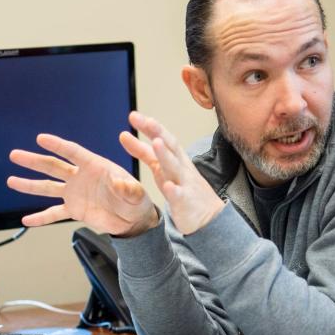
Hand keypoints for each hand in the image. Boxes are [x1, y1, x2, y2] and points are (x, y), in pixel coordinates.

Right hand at [7, 132, 158, 236]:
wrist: (133, 218)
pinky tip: (25, 221)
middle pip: (53, 166)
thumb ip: (128, 189)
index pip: (73, 152)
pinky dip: (40, 218)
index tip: (41, 139)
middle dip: (33, 161)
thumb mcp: (136, 194)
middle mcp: (80, 177)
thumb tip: (120, 184)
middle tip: (14, 155)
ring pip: (47, 187)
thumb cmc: (137, 200)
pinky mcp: (74, 209)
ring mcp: (75, 193)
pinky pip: (54, 213)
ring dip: (29, 184)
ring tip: (10, 180)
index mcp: (95, 166)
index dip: (57, 146)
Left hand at [123, 111, 224, 234]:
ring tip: (156, 143)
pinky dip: (174, 190)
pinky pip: (180, 196)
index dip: (149, 127)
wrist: (210, 218)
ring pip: (175, 167)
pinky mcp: (186, 202)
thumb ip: (145, 153)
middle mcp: (181, 167)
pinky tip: (168, 186)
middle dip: (157, 132)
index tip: (133, 116)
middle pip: (170, 146)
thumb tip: (125, 135)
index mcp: (175, 159)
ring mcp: (185, 184)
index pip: (162, 138)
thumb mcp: (162, 168)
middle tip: (144, 120)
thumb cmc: (184, 190)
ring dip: (166, 155)